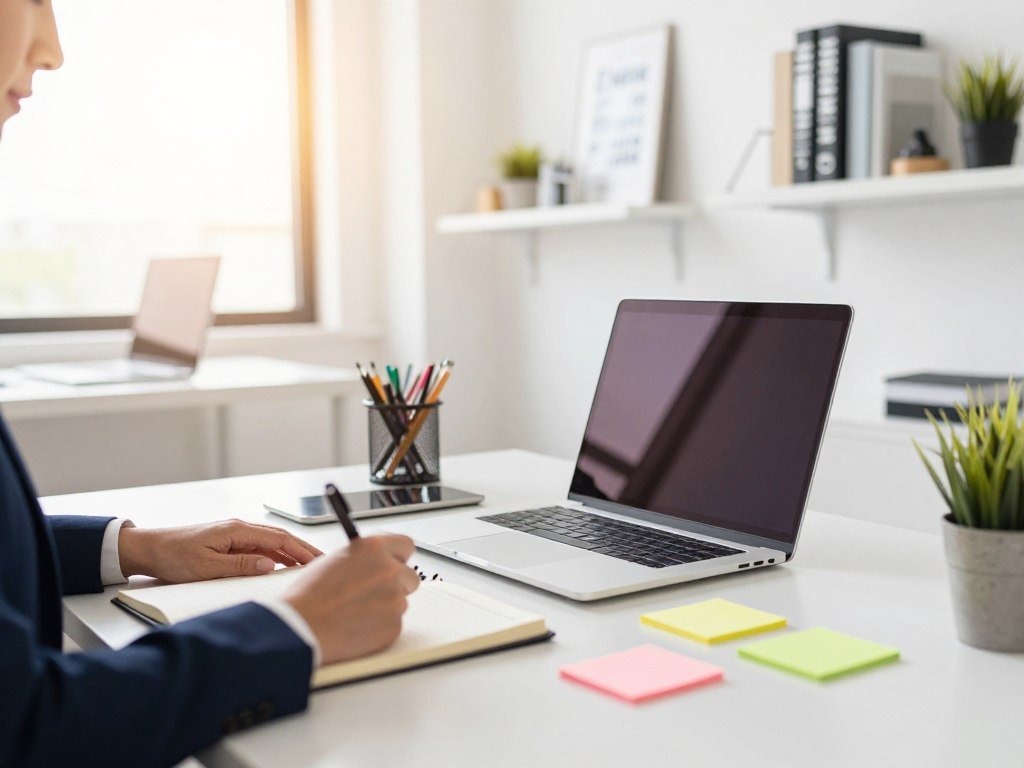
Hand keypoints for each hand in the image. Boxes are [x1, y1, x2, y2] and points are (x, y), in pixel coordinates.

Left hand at [118, 519, 322, 582]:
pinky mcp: (228, 542)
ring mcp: (234, 534)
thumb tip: (269, 565)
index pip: (278, 539)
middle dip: (302, 549)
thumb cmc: (173, 556)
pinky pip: (259, 547)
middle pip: (280, 537)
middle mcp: (238, 528)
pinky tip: (281, 565)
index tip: (317, 561)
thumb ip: (239, 565)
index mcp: (236, 530)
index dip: (300, 550)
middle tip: (322, 562)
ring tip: (307, 565)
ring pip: (271, 542)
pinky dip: (275, 555)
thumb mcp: (206, 566)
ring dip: (290, 552)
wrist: (149, 549)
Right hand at [284, 534, 419, 664]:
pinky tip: (357, 625)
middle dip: (396, 584)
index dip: (398, 556)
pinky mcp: (394, 625)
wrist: (302, 626)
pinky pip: (394, 623)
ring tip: (356, 611)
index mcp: (374, 548)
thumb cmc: (309, 595)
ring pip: (401, 601)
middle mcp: (390, 570)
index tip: (394, 563)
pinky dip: (380, 626)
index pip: (406, 545)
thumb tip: (375, 562)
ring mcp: (395, 599)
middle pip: (409, 576)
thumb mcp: (335, 559)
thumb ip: (363, 558)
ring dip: (386, 606)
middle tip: (374, 592)